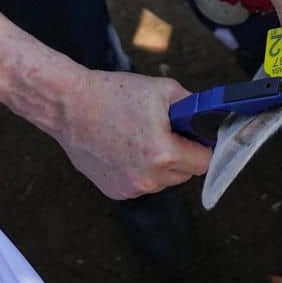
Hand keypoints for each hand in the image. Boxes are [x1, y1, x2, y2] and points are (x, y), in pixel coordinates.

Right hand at [53, 70, 210, 199]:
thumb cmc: (113, 95)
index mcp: (164, 154)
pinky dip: (141, 170)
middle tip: (165, 131)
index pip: (204, 161)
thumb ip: (194, 107)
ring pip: (165, 181)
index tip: (194, 135)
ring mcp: (130, 188)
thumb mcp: (163, 90)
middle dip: (183, 154)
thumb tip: (211, 118)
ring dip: (162, 165)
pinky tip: (125, 150)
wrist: (70, 106)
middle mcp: (148, 178)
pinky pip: (143, 184)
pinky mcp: (115, 192)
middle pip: (186, 173)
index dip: (202, 145)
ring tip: (141, 139)